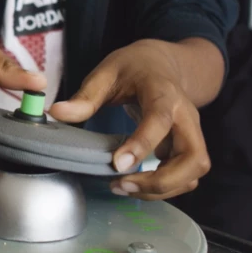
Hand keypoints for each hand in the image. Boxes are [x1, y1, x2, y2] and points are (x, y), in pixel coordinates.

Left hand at [49, 40, 209, 200]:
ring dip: (163, 188)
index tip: (118, 165)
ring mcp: (191, 134)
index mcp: (164, 92)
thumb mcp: (107, 73)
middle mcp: (186, 116)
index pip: (161, 120)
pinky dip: (164, 188)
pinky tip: (135, 185)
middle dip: (162, 180)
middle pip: (194, 158)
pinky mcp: (188, 147)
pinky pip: (186, 176)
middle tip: (122, 184)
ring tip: (123, 187)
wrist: (163, 64)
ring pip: (194, 172)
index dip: (142, 144)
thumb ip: (85, 96)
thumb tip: (56, 112)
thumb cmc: (134, 68)